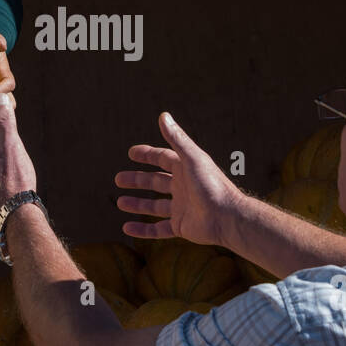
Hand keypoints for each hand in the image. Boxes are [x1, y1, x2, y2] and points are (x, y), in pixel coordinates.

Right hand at [114, 112, 241, 245]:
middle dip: (137, 180)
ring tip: (120, 202)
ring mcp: (181, 208)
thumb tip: (163, 115)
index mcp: (186, 169)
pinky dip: (143, 230)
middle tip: (118, 179)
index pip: (163, 159)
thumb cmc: (212, 185)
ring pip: (154, 206)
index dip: (147, 155)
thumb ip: (177, 139)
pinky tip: (128, 228)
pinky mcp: (181, 226)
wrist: (227, 217)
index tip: (131, 153)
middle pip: (155, 182)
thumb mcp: (192, 158)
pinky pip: (158, 229)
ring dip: (137, 204)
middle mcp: (183, 188)